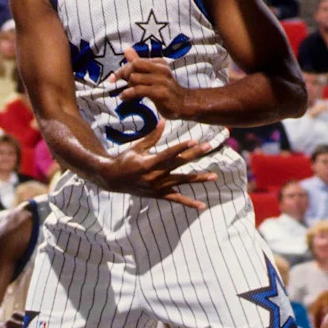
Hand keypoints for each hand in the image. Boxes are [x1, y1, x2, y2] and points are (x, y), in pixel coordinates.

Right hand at [100, 119, 215, 211]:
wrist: (113, 180)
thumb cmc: (125, 159)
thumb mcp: (137, 147)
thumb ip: (152, 137)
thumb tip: (164, 121)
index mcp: (149, 163)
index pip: (169, 154)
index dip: (182, 147)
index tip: (194, 140)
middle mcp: (155, 176)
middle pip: (179, 164)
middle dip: (195, 154)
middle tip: (208, 146)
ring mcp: (158, 187)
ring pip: (182, 182)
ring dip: (199, 179)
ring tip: (214, 176)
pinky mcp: (159, 194)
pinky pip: (176, 199)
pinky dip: (189, 203)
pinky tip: (202, 206)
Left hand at [110, 48, 190, 118]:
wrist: (184, 103)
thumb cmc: (166, 89)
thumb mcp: (154, 74)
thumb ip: (140, 62)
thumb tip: (126, 49)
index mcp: (159, 63)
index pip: (136, 61)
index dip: (122, 69)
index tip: (112, 78)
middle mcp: (161, 69)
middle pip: (135, 65)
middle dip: (124, 74)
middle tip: (120, 84)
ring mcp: (162, 81)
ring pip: (135, 78)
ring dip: (126, 87)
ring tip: (124, 94)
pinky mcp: (161, 93)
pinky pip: (138, 90)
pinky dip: (128, 94)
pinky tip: (125, 98)